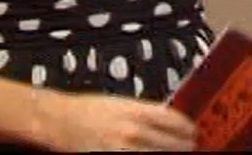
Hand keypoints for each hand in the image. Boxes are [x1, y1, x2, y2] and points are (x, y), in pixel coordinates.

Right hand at [36, 90, 196, 151]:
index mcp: (138, 111)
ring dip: (172, 153)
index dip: (190, 129)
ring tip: (174, 152)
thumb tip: (170, 122)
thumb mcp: (122, 102)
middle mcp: (134, 131)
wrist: (57, 120)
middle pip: (177, 144)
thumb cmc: (84, 110)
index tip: (193, 133)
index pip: (178, 122)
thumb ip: (147, 113)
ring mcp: (125, 149)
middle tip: (189, 146)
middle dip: (185, 146)